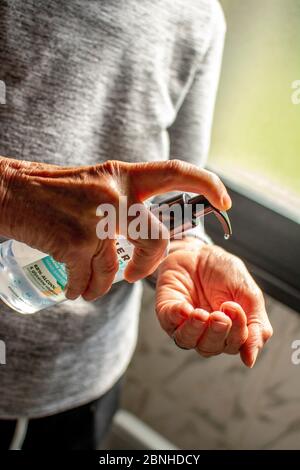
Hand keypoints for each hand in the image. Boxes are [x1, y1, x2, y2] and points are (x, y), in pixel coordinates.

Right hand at [0, 157, 230, 300]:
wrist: (6, 191)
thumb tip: (135, 234)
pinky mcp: (75, 242)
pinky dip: (81, 290)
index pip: (174, 171)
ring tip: (88, 287)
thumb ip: (119, 199)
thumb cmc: (48, 191)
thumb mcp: (92, 183)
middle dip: (148, 266)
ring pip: (115, 269)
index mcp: (121, 175)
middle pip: (157, 239)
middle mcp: (114, 193)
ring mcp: (96, 218)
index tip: (225, 201)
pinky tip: (72, 288)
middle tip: (134, 277)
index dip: (206, 183)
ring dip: (101, 286)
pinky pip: (89, 280)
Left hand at [155, 239, 272, 367]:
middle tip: (220, 314)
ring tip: (201, 314)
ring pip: (186, 341)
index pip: (232, 345)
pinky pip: (168, 321)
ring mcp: (183, 323)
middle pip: (209, 347)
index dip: (236, 332)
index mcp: (227, 331)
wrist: (203, 251)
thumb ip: (256, 326)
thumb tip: (250, 360)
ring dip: (195, 330)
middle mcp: (204, 332)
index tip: (235, 308)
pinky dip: (176, 317)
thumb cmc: (226, 274)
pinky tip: (185, 308)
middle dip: (216, 332)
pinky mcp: (166, 310)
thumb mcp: (249, 296)